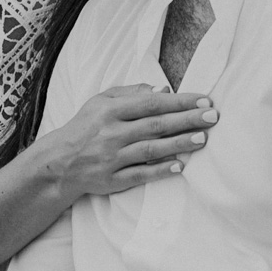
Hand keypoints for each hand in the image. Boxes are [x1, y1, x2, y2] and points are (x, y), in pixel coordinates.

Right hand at [35, 85, 217, 198]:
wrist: (58, 162)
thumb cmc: (85, 127)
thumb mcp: (101, 102)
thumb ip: (131, 93)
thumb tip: (164, 90)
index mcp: (109, 110)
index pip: (151, 103)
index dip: (180, 101)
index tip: (204, 100)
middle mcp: (111, 133)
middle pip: (155, 125)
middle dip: (187, 120)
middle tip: (213, 117)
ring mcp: (111, 158)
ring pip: (150, 150)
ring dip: (179, 144)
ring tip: (203, 139)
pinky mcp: (111, 180)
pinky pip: (139, 175)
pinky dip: (160, 171)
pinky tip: (180, 166)